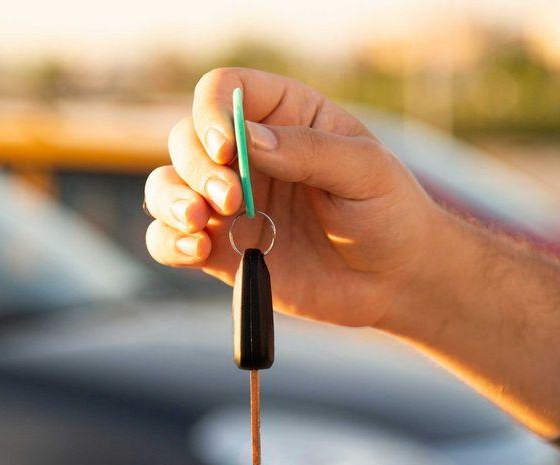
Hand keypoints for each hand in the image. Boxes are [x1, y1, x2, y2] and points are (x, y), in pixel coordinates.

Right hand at [144, 67, 445, 327]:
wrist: (393, 280)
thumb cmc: (389, 212)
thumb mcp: (365, 171)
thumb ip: (309, 151)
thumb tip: (247, 139)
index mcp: (284, 116)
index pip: (224, 91)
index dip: (212, 113)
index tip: (227, 149)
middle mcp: (246, 155)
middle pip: (186, 138)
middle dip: (197, 167)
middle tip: (231, 200)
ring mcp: (229, 204)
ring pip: (166, 186)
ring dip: (170, 201)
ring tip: (199, 224)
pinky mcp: (221, 250)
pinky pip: (169, 239)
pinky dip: (169, 243)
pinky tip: (195, 251)